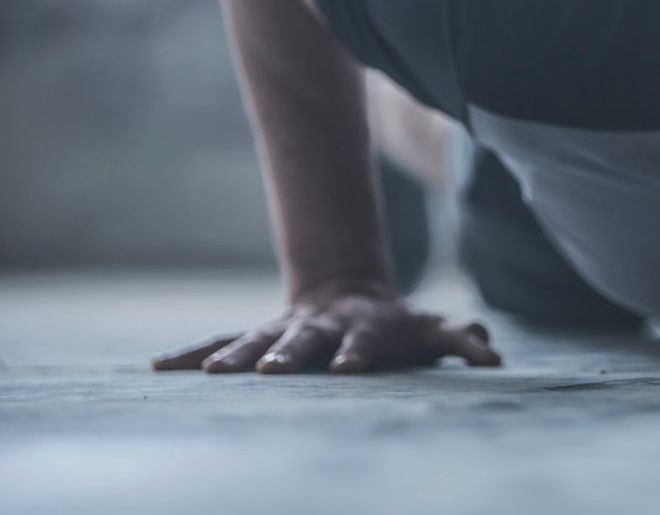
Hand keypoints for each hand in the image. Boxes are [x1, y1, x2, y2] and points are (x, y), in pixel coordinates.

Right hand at [151, 284, 500, 373]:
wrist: (348, 295)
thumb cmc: (396, 326)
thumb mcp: (431, 329)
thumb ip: (460, 341)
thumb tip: (492, 354)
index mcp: (364, 328)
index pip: (363, 343)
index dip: (358, 353)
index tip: (347, 368)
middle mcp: (320, 328)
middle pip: (305, 341)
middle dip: (289, 354)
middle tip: (273, 370)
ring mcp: (284, 330)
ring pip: (256, 340)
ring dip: (235, 355)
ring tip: (214, 373)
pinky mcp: (254, 336)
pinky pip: (219, 342)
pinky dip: (191, 353)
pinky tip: (158, 367)